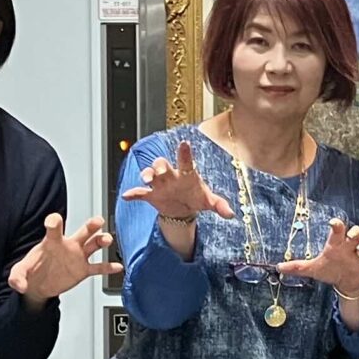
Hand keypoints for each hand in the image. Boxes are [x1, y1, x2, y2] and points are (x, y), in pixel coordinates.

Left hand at [8, 214, 121, 302]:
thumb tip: (20, 285)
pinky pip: (98, 268)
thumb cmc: (31, 272)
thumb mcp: (19, 273)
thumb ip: (17, 277)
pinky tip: (117, 266)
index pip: (55, 227)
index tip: (54, 221)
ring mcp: (77, 257)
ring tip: (107, 240)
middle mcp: (68, 246)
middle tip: (98, 221)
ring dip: (102, 241)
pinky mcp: (83, 270)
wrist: (38, 286)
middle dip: (91, 226)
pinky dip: (108, 267)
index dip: (54, 222)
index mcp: (52, 242)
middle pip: (83, 232)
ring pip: (94, 245)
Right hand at [121, 141, 235, 225]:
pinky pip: (140, 193)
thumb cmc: (196, 198)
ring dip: (146, 175)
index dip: (184, 152)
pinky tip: (127, 196)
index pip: (185, 161)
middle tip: (160, 170)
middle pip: (162, 164)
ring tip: (146, 180)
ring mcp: (160, 184)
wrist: (183, 210)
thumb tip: (231, 214)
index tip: (184, 143)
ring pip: (150, 174)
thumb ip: (219, 205)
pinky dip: (133, 194)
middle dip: (160, 165)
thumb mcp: (208, 202)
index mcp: (186, 174)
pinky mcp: (151, 195)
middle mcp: (171, 175)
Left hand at [278, 220, 358, 300]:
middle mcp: (349, 246)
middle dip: (356, 233)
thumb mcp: (313, 268)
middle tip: (352, 238)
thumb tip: (279, 267)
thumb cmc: (330, 270)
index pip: (338, 229)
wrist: (345, 283)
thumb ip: (297, 267)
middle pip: (357, 232)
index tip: (334, 223)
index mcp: (337, 244)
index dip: (337, 224)